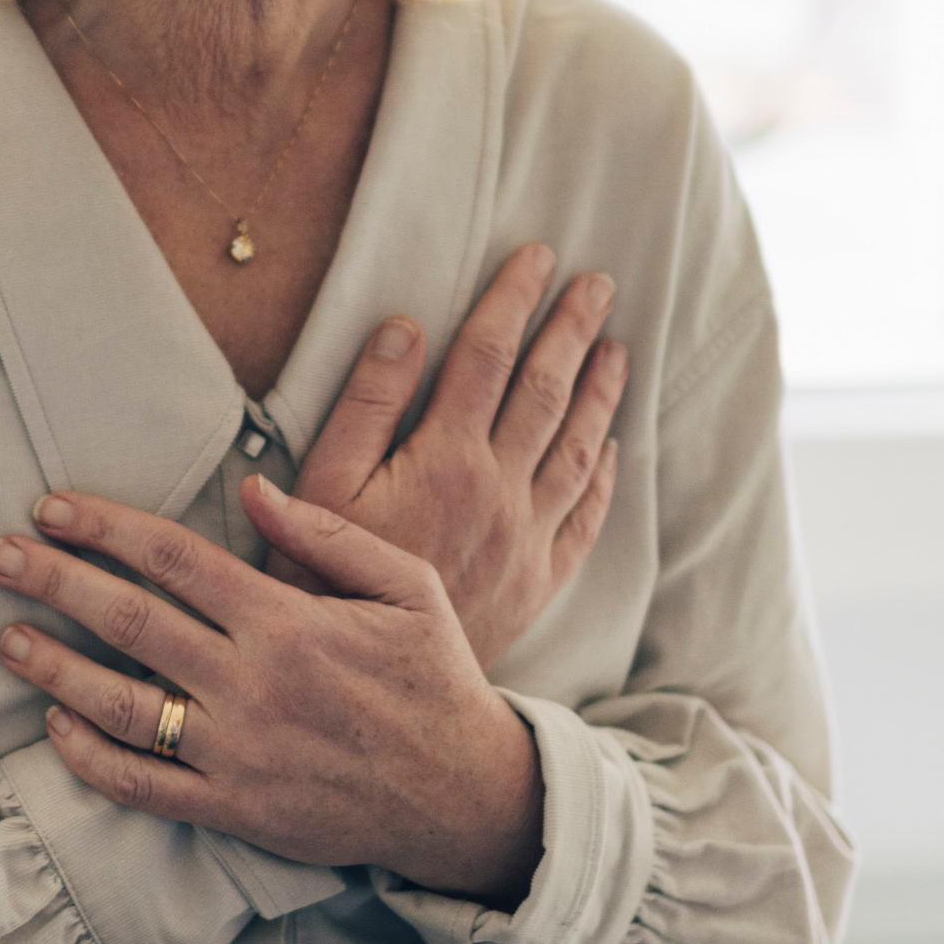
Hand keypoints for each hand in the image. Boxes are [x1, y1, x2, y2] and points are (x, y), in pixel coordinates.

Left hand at [0, 477, 544, 905]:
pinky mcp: (233, 810)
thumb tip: (253, 486)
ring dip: (53, 668)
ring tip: (7, 639)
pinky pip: (142, 786)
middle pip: (129, 621)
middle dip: (54, 581)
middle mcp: (253, 685)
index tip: (52, 505)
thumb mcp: (408, 587)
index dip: (104, 526)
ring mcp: (237, 753)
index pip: (173, 558)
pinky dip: (89, 757)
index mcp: (290, 620)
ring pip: (120, 706)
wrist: (463, 795)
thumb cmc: (436, 678)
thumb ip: (328, 534)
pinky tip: (55, 725)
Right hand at [287, 245, 625, 668]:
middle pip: (546, 392)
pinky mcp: (536, 582)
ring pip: (578, 449)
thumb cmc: (326, 584)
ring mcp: (525, 539)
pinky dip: (602, 478)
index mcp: (446, 458)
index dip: (514, 300)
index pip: (488, 356)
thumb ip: (366, 403)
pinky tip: (608, 450)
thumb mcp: (326, 486)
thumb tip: (405, 327)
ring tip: (617, 350)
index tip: (536, 257)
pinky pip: (584, 519)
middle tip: (599, 284)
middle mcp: (499, 491)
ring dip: (600, 394)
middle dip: (573, 330)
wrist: (372, 686)